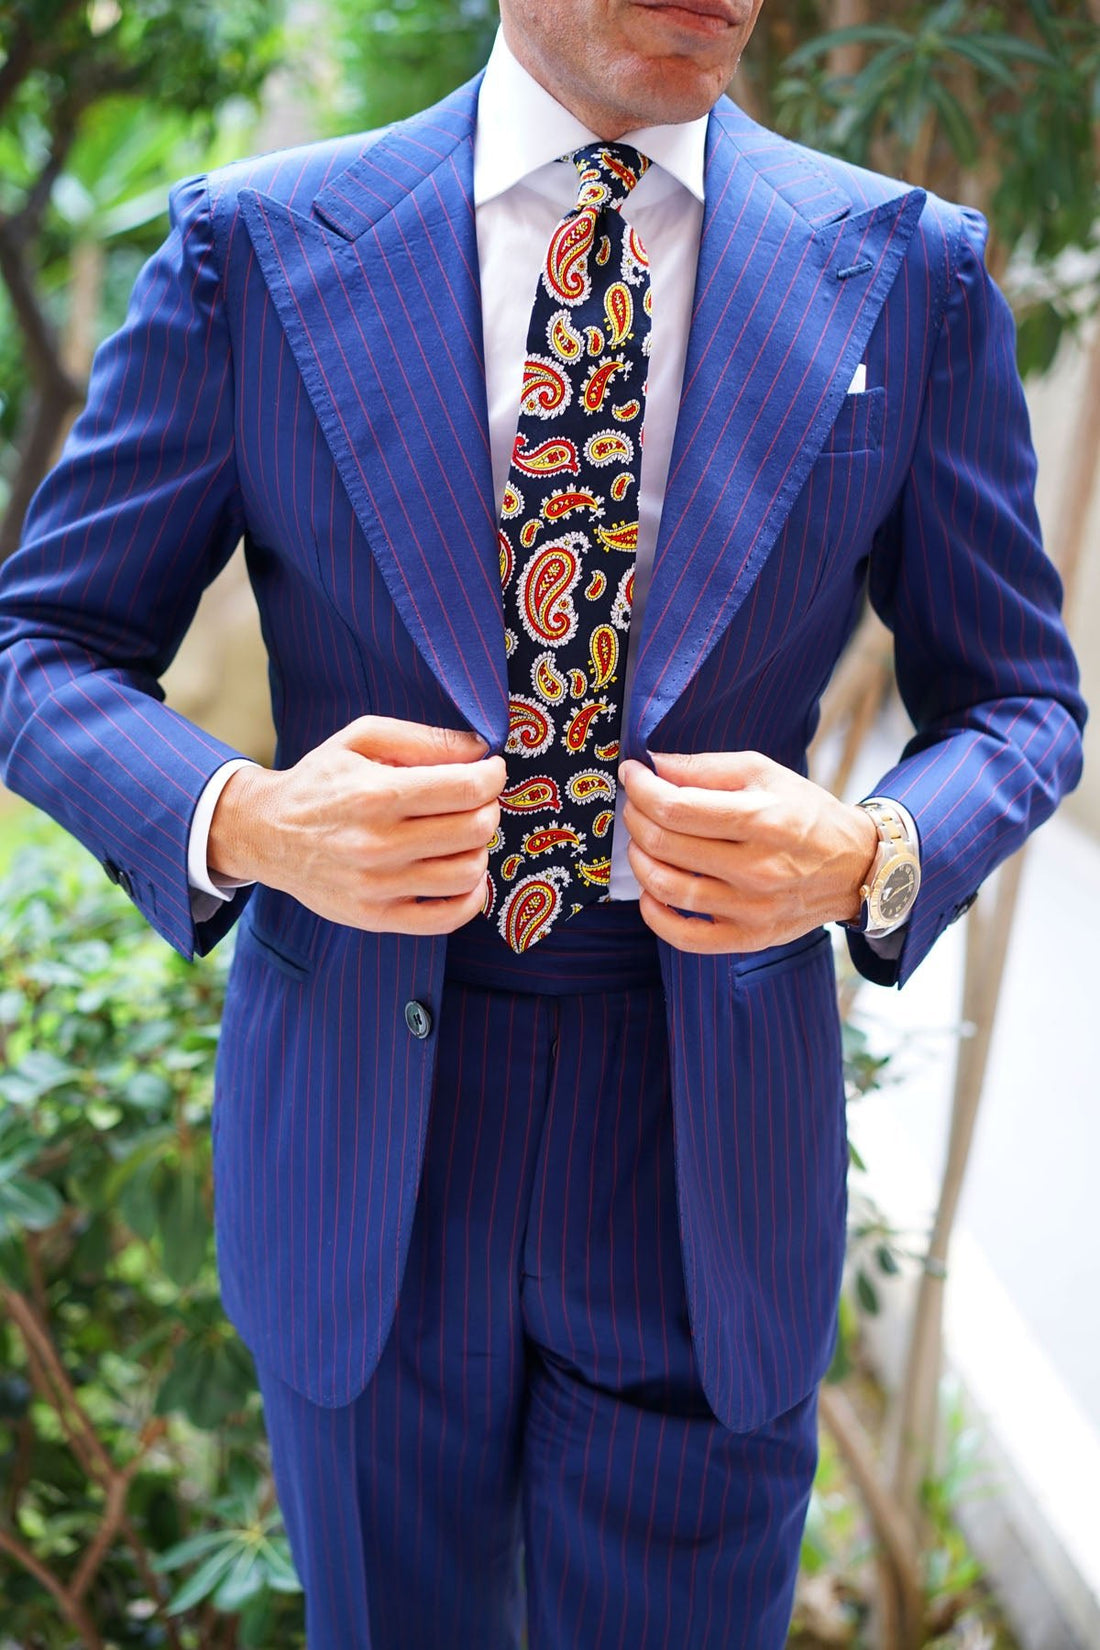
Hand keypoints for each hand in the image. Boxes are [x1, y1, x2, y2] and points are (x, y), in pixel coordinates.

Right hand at [209, 717, 505, 934]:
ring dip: (479, 848)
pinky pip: (448, 917)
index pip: (467, 789)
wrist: (266, 834)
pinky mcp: (376, 917)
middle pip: (475, 829)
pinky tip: (462, 874)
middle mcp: (377, 844)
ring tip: (461, 834)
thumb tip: (480, 749)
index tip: (489, 770)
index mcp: (376, 794)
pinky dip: (471, 896)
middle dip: (488, 807)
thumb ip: (423, 739)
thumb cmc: (320, 781)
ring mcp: (378, 886)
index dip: (492, 776)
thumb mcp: (361, 738)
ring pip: (469, 872)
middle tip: (474, 799)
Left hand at [619, 750, 877, 954]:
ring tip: (642, 843)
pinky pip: (684, 937)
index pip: (677, 807)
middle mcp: (757, 868)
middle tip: (635, 805)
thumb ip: (707, 768)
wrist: (855, 867)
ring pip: (667, 887)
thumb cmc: (806, 814)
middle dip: (637, 818)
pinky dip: (654, 915)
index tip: (632, 775)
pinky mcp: (748, 937)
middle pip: (666, 844)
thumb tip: (655, 765)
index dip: (642, 789)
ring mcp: (752, 908)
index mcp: (762, 820)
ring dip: (639, 861)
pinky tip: (652, 891)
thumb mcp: (766, 774)